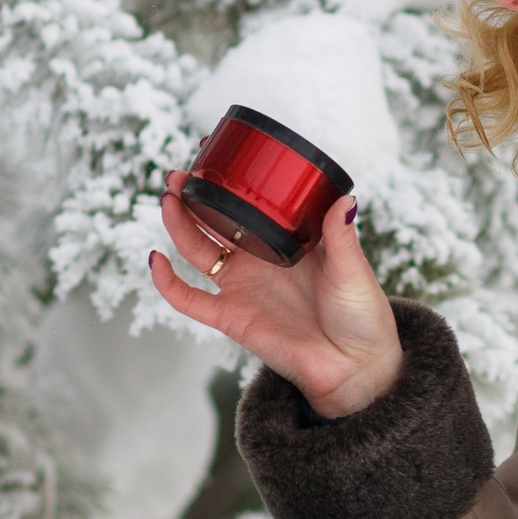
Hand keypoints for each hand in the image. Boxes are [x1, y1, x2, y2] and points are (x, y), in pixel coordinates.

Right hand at [148, 171, 404, 417]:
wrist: (355, 367)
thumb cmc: (361, 316)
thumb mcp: (354, 270)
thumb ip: (342, 236)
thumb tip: (344, 199)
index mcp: (286, 241)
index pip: (250, 203)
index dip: (229, 181)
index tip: (215, 151)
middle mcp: (259, 260)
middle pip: (215, 222)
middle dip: (194, 196)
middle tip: (180, 174)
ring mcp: (242, 287)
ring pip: (197, 251)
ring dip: (178, 224)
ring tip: (168, 198)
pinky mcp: (230, 317)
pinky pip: (190, 300)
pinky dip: (168, 283)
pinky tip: (156, 260)